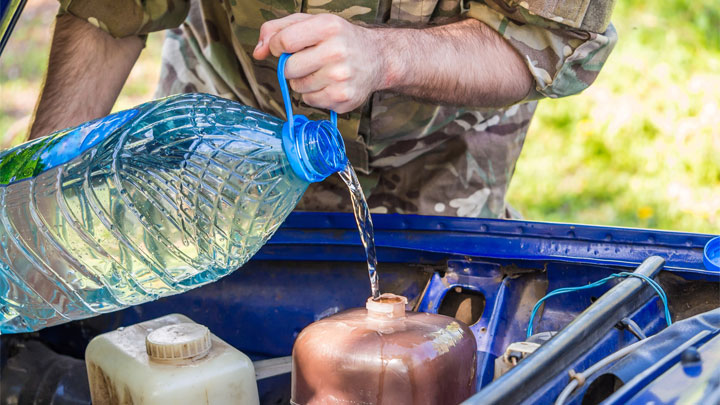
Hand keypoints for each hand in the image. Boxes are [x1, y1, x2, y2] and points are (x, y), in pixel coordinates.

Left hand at [253, 13, 385, 113]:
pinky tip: (329, 84)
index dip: (276, 46)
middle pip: (288, 68)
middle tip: (309, 60)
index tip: (283, 47)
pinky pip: (310, 101)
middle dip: (292, 66)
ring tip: (322, 71)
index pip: (283, 41)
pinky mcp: (343, 98)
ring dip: (303, 81)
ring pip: (298, 87)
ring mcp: (341, 77)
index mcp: (328, 27)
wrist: (377, 58)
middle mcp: (337, 52)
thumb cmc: (339, 39)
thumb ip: (278, 30)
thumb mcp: (311, 22)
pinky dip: (314, 95)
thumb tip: (257, 52)